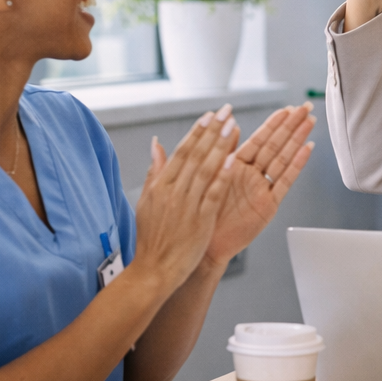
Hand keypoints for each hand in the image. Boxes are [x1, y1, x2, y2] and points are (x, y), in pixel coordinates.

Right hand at [132, 105, 236, 290]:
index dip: (198, 131)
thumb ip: (155, 171)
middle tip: (226, 111)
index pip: (181, 151)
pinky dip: (223, 175)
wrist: (154, 269)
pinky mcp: (199, 220)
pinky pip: (213, 193)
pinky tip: (235, 159)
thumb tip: (156, 144)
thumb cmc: (152, 238)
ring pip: (205, 169)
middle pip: (195, 155)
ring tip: (233, 126)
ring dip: (220, 145)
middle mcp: (172, 191)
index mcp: (160, 185)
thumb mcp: (147, 200)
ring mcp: (186, 205)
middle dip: (212, 130)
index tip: (210, 115)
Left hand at [204, 103, 316, 265]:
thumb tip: (228, 125)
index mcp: (234, 166)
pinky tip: (307, 149)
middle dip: (290, 126)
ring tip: (310, 122)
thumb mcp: (205, 176)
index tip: (286, 109)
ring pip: (282, 159)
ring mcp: (261, 189)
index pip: (258, 139)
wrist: (202, 245)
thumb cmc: (199, 214)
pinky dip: (297, 165)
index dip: (273, 123)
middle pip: (275, 145)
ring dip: (297, 140)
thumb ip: (220, 150)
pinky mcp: (268, 205)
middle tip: (304, 108)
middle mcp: (251, 175)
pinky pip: (284, 181)